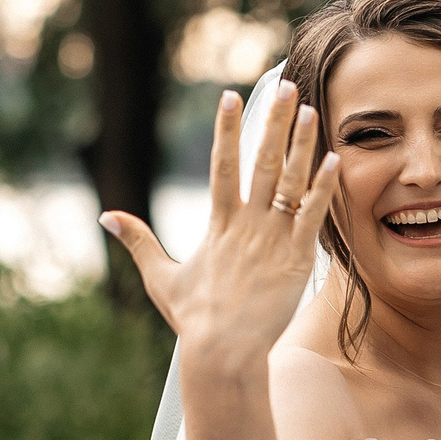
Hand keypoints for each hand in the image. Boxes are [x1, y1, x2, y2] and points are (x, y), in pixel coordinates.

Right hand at [100, 84, 339, 387]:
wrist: (223, 352)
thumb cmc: (194, 320)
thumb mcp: (160, 277)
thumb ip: (138, 242)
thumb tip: (106, 216)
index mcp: (218, 225)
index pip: (222, 165)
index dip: (225, 128)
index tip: (229, 95)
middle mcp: (246, 225)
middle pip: (261, 162)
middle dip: (274, 123)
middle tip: (286, 87)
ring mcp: (273, 240)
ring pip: (291, 182)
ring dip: (302, 145)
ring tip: (311, 110)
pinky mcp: (297, 259)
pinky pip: (312, 216)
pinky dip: (323, 187)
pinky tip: (334, 159)